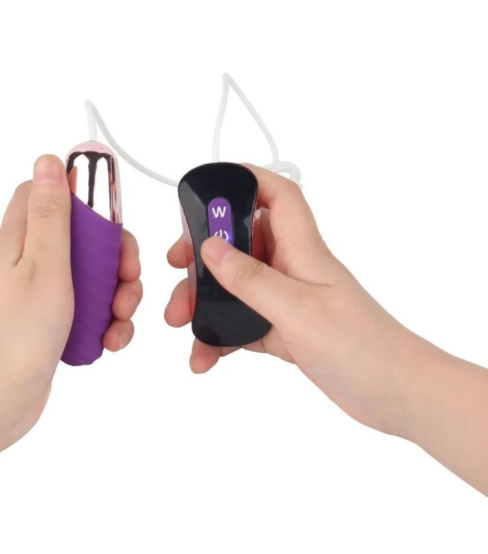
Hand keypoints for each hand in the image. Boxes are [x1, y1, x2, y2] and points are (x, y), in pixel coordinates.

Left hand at [0, 155, 141, 449]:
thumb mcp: (44, 265)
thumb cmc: (17, 335)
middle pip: (84, 238)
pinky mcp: (56, 319)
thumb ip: (51, 214)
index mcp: (21, 240)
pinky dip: (107, 321)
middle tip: (127, 277)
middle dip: (115, 257)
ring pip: (94, 275)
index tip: (110, 217)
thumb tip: (47, 162)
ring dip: (118, 294)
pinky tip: (111, 339)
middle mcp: (31, 262)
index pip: (50, 196)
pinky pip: (91, 307)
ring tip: (120, 320)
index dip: (84, 198)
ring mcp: (45, 292)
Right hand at [165, 164, 419, 436]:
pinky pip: (242, 324)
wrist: (395, 394)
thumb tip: (211, 247)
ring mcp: (287, 301)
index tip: (209, 189)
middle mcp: (293, 269)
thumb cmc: (360, 346)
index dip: (248, 181)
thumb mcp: (296, 309)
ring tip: (179, 319)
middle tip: (178, 265)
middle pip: (242, 243)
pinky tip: (204, 356)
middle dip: (206, 253)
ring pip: (236, 287)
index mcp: (303, 250)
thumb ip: (251, 278)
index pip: (278, 197)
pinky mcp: (284, 330)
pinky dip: (220, 336)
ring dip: (205, 300)